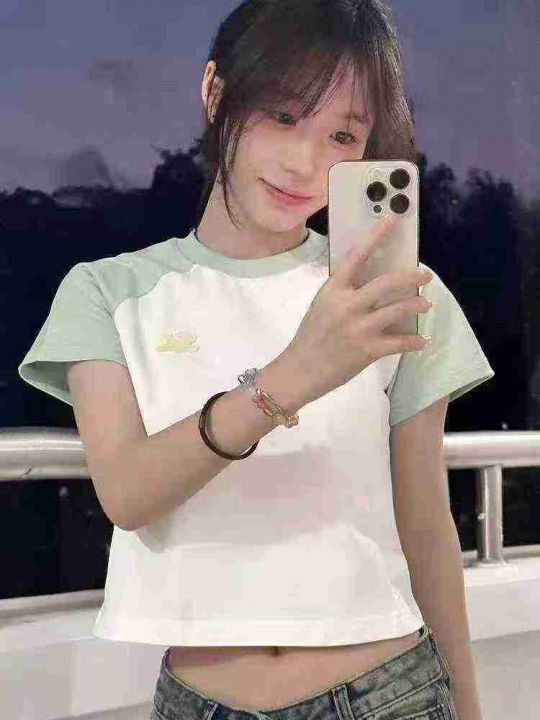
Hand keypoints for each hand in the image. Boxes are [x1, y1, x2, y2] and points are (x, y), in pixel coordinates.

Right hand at [283, 215, 433, 405]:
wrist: (299, 371)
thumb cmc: (311, 337)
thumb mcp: (322, 306)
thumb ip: (343, 292)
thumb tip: (371, 280)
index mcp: (333, 290)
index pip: (357, 256)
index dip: (375, 236)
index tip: (392, 219)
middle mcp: (346, 306)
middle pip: (387, 283)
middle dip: (411, 277)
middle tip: (425, 275)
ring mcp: (357, 328)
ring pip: (397, 310)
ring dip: (416, 305)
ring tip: (425, 304)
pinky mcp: (367, 350)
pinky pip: (399, 343)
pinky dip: (413, 342)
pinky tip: (420, 341)